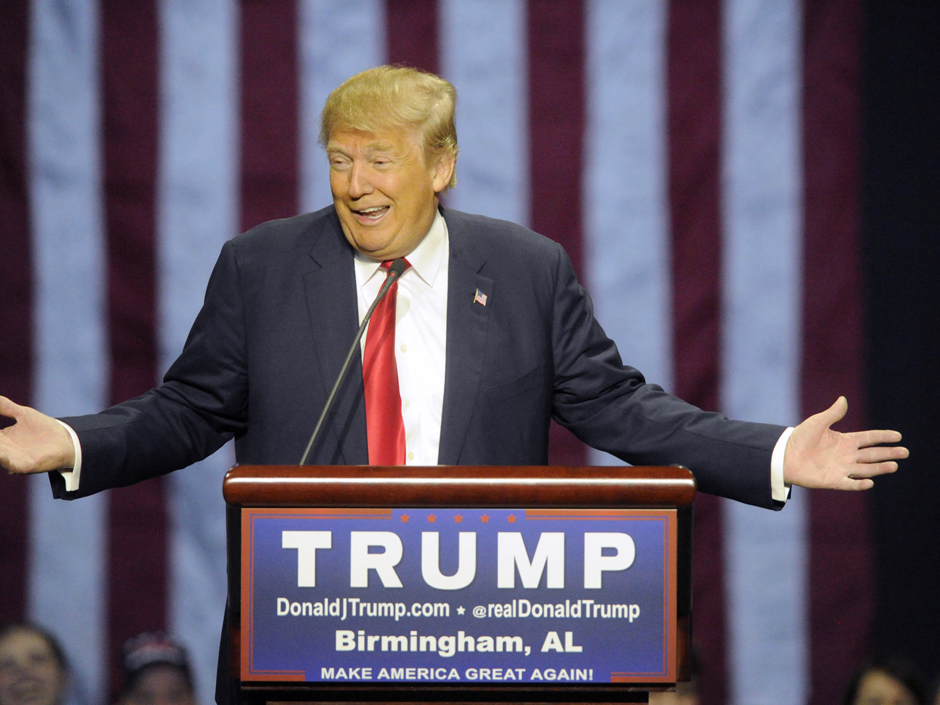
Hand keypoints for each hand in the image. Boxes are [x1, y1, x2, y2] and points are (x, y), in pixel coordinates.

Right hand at [0, 396, 75, 474]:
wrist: (67, 441)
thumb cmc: (44, 428)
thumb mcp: (22, 414)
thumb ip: (5, 406)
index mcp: (0, 439)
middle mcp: (2, 450)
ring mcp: (11, 459)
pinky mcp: (23, 466)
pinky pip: (9, 463)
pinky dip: (2, 458)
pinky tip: (1, 451)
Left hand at [783, 396, 908, 489]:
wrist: (784, 456)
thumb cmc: (799, 438)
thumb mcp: (817, 422)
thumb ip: (832, 413)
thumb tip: (843, 399)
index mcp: (844, 441)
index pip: (869, 438)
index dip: (883, 437)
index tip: (898, 436)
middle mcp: (846, 455)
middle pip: (872, 455)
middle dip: (889, 453)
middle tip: (905, 452)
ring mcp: (841, 469)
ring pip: (866, 469)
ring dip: (879, 468)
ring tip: (894, 466)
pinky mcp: (832, 480)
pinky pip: (849, 484)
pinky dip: (859, 484)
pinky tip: (870, 482)